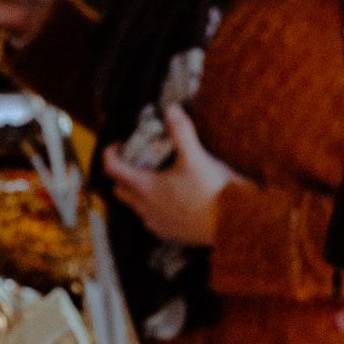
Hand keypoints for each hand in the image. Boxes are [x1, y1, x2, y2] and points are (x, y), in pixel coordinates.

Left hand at [100, 106, 243, 247]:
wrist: (232, 223)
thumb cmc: (212, 191)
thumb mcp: (196, 156)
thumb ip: (181, 131)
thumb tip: (171, 109)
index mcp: (145, 187)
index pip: (112, 169)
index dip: (111, 153)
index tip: (119, 145)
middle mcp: (145, 208)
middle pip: (120, 188)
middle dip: (123, 173)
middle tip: (138, 160)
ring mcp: (155, 223)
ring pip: (135, 205)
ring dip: (139, 191)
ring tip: (158, 178)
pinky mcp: (169, 233)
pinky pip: (152, 219)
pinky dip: (155, 207)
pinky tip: (172, 199)